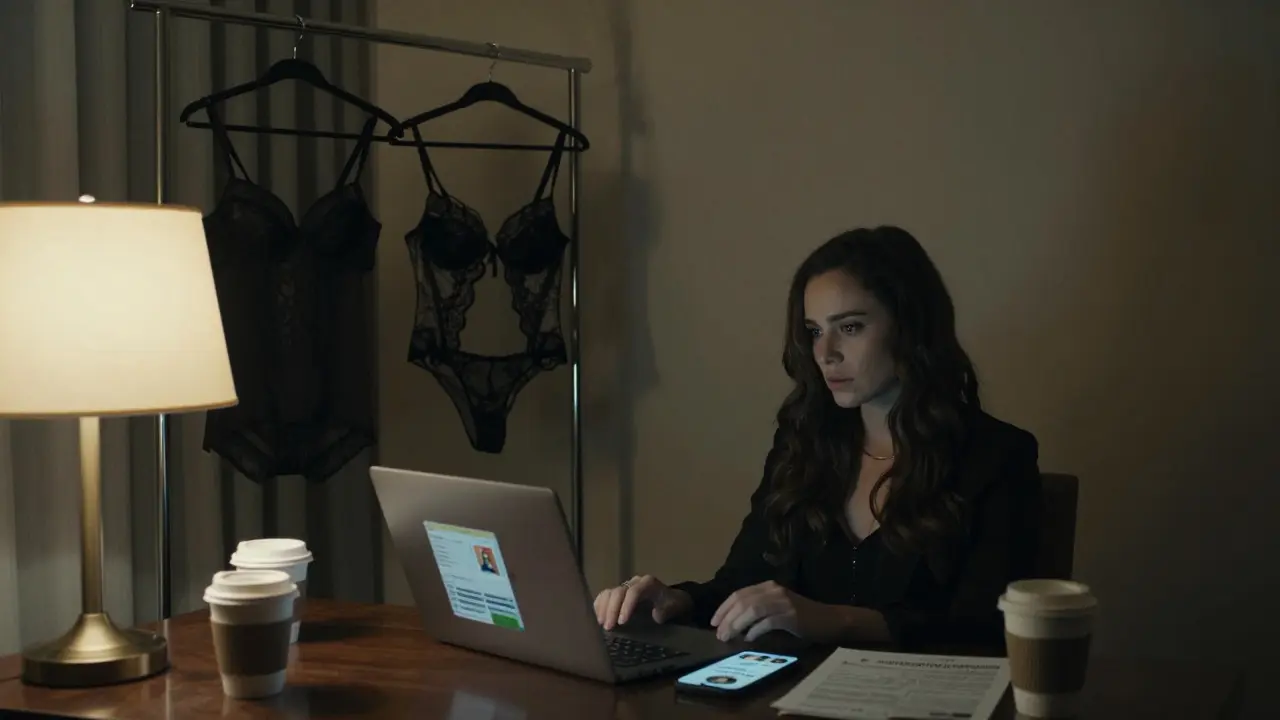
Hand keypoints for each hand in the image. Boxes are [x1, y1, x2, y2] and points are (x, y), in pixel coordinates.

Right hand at [593, 574, 692, 630]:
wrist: (670, 599)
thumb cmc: (671, 604)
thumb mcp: (673, 607)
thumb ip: (665, 611)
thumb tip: (655, 616)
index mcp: (648, 584)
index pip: (634, 592)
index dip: (626, 606)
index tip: (622, 622)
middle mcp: (634, 582)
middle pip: (618, 591)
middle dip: (612, 609)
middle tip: (609, 628)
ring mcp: (625, 587)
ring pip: (609, 592)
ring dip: (603, 609)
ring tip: (601, 624)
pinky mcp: (618, 594)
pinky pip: (605, 596)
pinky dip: (599, 607)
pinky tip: (598, 619)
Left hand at [710, 580, 837, 641]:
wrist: (829, 620)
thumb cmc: (802, 616)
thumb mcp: (777, 607)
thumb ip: (758, 610)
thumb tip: (733, 624)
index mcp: (768, 586)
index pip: (739, 594)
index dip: (724, 608)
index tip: (714, 622)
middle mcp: (774, 590)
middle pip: (743, 601)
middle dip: (727, 618)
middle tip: (719, 634)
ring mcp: (783, 602)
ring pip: (752, 610)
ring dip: (737, 624)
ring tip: (729, 637)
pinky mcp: (791, 615)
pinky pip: (767, 622)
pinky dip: (755, 631)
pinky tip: (749, 639)